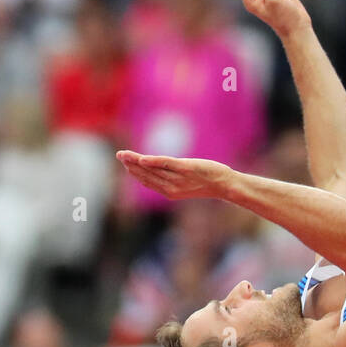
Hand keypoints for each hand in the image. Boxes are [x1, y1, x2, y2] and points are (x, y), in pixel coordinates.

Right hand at [116, 151, 231, 200]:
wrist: (226, 185)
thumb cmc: (207, 181)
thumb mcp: (187, 181)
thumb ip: (172, 177)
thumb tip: (162, 170)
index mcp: (170, 192)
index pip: (147, 181)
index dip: (135, 172)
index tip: (125, 163)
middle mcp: (172, 187)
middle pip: (147, 175)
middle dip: (131, 165)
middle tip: (119, 155)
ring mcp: (179, 179)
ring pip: (153, 170)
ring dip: (137, 162)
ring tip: (124, 154)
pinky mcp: (187, 169)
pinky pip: (167, 165)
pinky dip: (154, 162)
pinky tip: (143, 158)